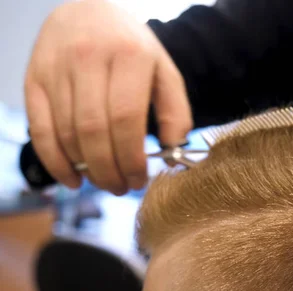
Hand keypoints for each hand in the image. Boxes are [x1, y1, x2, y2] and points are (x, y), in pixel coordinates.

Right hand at [25, 0, 191, 194]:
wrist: (88, 9)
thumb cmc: (132, 47)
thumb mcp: (164, 70)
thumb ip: (175, 110)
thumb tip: (172, 154)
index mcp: (128, 56)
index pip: (126, 118)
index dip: (132, 158)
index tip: (139, 180)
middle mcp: (88, 58)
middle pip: (94, 130)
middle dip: (109, 170)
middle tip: (121, 188)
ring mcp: (56, 68)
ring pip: (67, 133)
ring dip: (85, 169)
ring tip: (105, 182)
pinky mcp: (33, 78)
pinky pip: (40, 129)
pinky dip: (55, 161)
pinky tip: (72, 179)